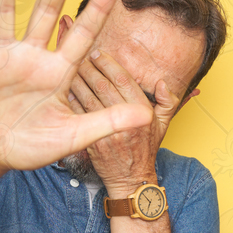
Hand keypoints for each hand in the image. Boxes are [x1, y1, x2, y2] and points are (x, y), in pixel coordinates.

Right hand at [0, 0, 151, 174]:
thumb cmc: (32, 145)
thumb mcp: (74, 135)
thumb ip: (108, 122)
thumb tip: (147, 116)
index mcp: (59, 72)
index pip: (83, 34)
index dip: (97, 10)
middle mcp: (32, 57)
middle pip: (46, 11)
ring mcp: (2, 58)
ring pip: (4, 12)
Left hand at [66, 49, 194, 194]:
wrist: (131, 178)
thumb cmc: (146, 149)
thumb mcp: (163, 125)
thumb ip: (167, 101)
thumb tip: (163, 83)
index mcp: (142, 113)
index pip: (123, 80)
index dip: (108, 64)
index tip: (98, 53)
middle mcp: (124, 120)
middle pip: (102, 85)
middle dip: (89, 67)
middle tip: (80, 55)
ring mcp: (106, 131)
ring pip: (87, 97)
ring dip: (76, 79)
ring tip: (69, 66)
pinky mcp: (91, 141)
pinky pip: (78, 115)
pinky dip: (70, 99)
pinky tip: (65, 88)